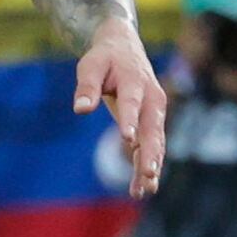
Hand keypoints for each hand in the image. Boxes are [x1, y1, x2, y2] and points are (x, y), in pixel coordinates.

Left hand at [73, 18, 168, 197]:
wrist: (124, 47)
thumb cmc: (104, 57)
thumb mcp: (91, 65)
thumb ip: (87, 86)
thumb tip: (80, 109)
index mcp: (134, 81)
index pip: (132, 102)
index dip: (130, 119)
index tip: (128, 139)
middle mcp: (152, 98)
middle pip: (152, 128)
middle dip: (150, 152)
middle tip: (148, 173)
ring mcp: (156, 112)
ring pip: (155, 142)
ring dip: (151, 165)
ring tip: (144, 189)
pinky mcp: (153, 122)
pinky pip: (152, 146)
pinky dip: (149, 165)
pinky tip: (144, 188)